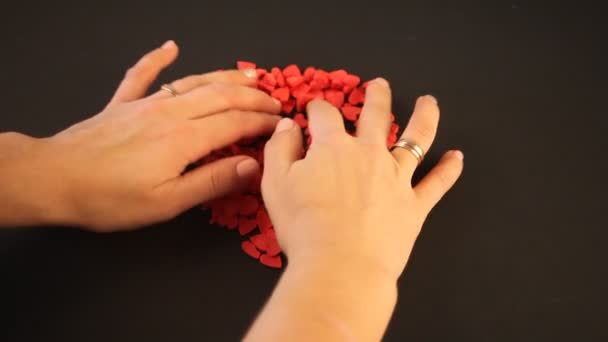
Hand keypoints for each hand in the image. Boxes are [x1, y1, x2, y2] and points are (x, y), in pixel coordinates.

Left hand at [0, 41, 281, 230]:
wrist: (54, 178)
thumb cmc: (110, 198)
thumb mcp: (168, 202)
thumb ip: (212, 181)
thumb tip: (252, 166)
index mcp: (185, 138)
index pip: (236, 122)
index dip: (263, 122)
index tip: (281, 124)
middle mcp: (170, 112)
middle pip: (222, 96)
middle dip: (253, 96)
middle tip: (275, 100)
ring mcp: (145, 104)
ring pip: (194, 81)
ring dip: (225, 76)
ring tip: (249, 74)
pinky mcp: (122, 104)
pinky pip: (142, 75)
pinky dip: (157, 58)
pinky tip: (169, 47)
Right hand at [262, 78, 462, 280]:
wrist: (340, 267)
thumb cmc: (304, 227)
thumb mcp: (276, 183)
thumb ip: (280, 149)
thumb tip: (288, 126)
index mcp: (334, 147)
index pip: (325, 114)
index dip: (316, 107)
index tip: (312, 108)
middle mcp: (370, 154)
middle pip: (376, 115)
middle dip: (376, 96)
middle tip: (379, 85)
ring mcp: (396, 178)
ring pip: (416, 138)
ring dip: (424, 116)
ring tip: (428, 102)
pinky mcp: (414, 205)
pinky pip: (437, 183)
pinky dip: (449, 169)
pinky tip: (457, 157)